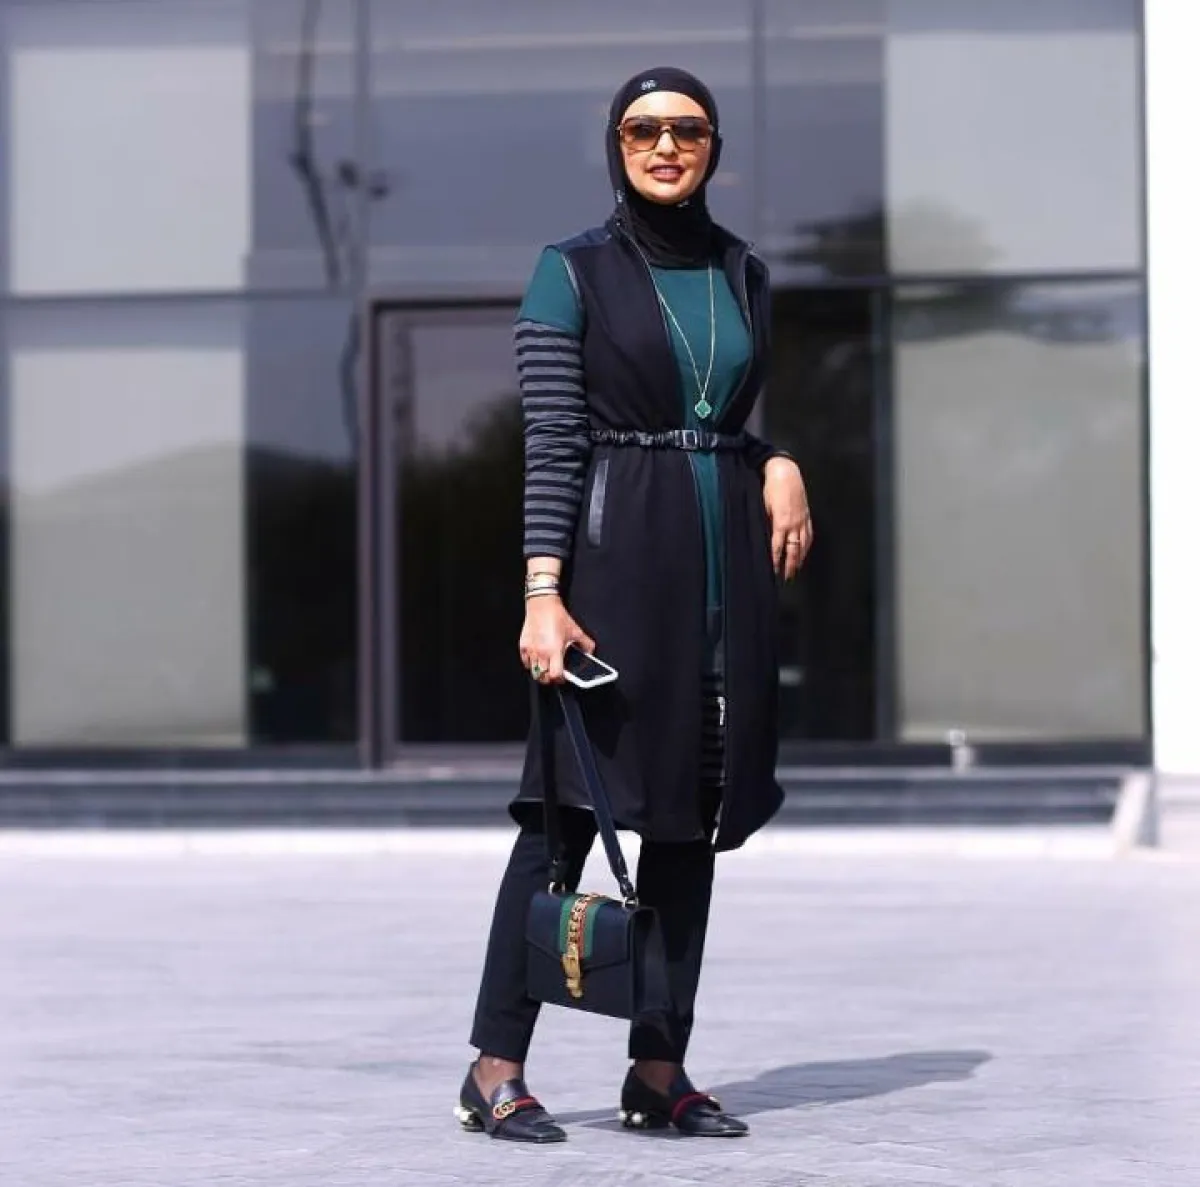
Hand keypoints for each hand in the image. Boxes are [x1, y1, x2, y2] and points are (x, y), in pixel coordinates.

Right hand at [519, 596, 595, 683]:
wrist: (542, 604)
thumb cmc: (557, 616)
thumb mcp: (576, 631)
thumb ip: (586, 644)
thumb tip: (590, 652)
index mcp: (554, 650)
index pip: (555, 675)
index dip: (560, 679)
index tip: (563, 677)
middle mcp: (541, 652)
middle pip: (543, 678)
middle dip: (550, 678)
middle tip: (555, 673)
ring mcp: (530, 650)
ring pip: (533, 672)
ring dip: (541, 673)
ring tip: (547, 668)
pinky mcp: (523, 646)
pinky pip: (526, 663)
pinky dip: (531, 665)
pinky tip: (538, 660)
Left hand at [763, 456, 812, 580]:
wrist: (785, 472)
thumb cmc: (772, 487)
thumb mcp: (763, 506)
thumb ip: (766, 523)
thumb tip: (764, 538)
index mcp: (781, 522)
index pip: (778, 547)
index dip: (776, 560)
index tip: (774, 571)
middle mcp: (794, 523)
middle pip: (794, 549)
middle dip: (790, 564)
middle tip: (787, 576)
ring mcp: (803, 519)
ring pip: (803, 544)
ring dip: (800, 558)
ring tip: (796, 568)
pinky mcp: (807, 515)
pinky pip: (809, 534)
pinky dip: (807, 545)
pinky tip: (805, 550)